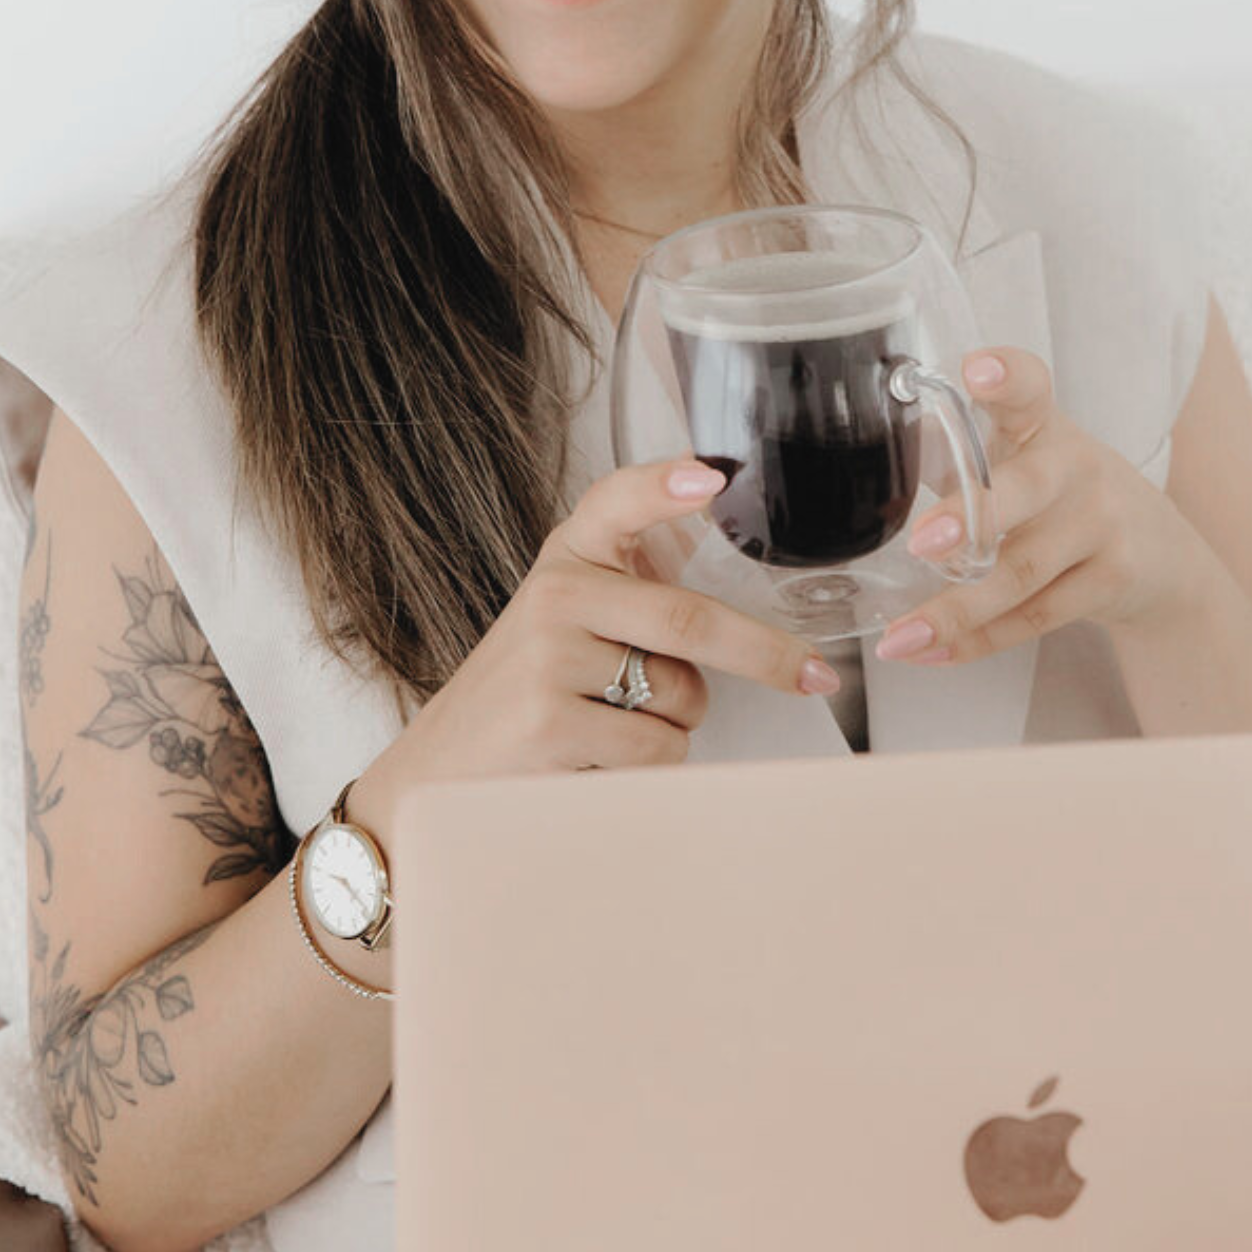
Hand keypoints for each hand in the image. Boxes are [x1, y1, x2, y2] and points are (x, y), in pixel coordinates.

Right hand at [350, 454, 840, 827]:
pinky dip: (650, 766)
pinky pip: (656, 749)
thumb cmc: (527, 698)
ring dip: (678, 725)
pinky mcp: (549, 725)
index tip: (714, 474)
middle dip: (766, 654)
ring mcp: (547, 661)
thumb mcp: (567, 626)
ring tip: (612, 728)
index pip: (615, 501)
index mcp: (566, 559)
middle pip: (688, 619)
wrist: (433, 777)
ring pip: (680, 696)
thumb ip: (636, 602)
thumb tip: (756, 623)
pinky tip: (595, 760)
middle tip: (817, 675)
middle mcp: (554, 596)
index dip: (664, 484)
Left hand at [871, 348, 1197, 666]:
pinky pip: (1035, 617)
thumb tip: (870, 468)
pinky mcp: (1113, 580)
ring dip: (956, 610)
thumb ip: (960, 459)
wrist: (1162, 556)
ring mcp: (1102, 525)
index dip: (1005, 375)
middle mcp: (1077, 468)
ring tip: (900, 635)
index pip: (1029, 387)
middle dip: (973, 515)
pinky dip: (979, 640)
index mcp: (1044, 426)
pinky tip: (933, 652)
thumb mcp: (1026, 461)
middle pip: (1028, 488)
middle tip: (922, 541)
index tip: (975, 370)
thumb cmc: (1064, 497)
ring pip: (1022, 574)